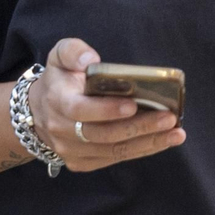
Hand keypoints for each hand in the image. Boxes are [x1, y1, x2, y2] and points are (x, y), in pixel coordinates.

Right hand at [29, 39, 184, 172]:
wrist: (39, 111)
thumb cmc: (59, 79)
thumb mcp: (59, 55)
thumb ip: (73, 51)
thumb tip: (91, 59)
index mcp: (57, 101)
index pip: (81, 111)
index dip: (107, 110)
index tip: (133, 104)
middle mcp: (62, 131)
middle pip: (104, 134)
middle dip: (139, 127)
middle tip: (169, 117)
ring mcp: (71, 151)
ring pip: (113, 151)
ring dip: (147, 143)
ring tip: (175, 133)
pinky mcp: (82, 163)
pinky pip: (115, 159)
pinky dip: (141, 151)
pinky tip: (162, 141)